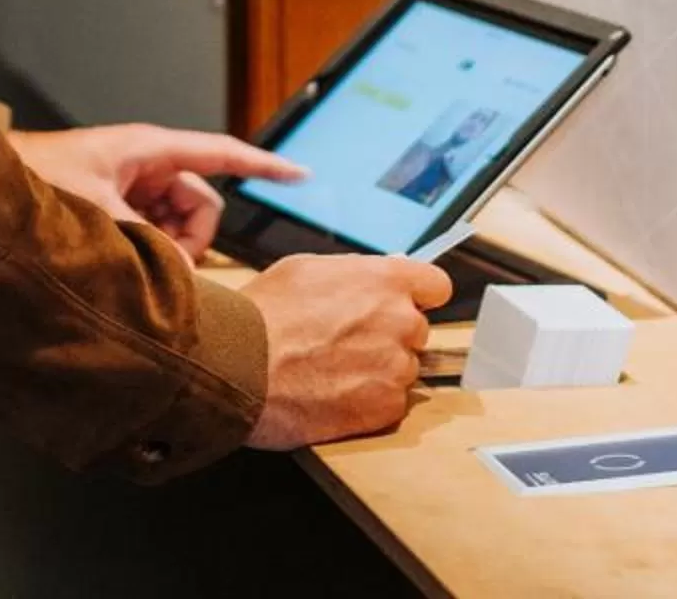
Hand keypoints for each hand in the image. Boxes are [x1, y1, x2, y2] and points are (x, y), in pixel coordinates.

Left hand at [6, 124, 305, 260]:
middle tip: (158, 263)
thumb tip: (180, 275)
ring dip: (165, 250)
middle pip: (199, 204)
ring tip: (128, 261)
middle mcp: (144, 167)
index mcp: (149, 149)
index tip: (301, 175)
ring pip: (176, 226)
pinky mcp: (114, 210)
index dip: (264, 166)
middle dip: (190, 238)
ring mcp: (130, 189)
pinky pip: (152, 234)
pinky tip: (122, 263)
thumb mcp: (97, 210)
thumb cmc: (34, 179)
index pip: (221, 154)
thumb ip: (144, 242)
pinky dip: (147, 252)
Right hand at [240, 253, 452, 449]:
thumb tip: (376, 278)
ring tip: (333, 371)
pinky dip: (369, 402)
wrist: (239, 366)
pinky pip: (392, 403)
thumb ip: (354, 273)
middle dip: (391, 336)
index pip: (437, 286)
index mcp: (385, 280)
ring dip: (379, 371)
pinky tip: (334, 394)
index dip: (419, 296)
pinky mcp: (384, 408)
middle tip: (349, 343)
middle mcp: (400, 321)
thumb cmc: (263, 314)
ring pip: (404, 369)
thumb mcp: (307, 269)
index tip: (405, 305)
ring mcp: (396, 367)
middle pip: (417, 330)